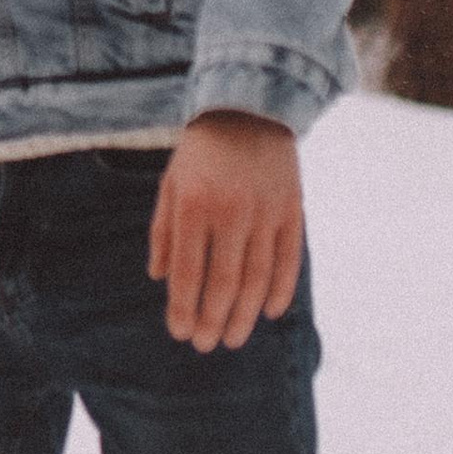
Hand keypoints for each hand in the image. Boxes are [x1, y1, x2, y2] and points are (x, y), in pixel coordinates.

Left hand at [147, 112, 302, 352]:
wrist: (249, 108)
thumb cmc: (200, 153)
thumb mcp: (171, 185)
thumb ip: (164, 232)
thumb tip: (160, 279)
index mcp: (194, 205)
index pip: (189, 271)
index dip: (184, 308)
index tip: (180, 334)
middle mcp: (231, 211)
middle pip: (224, 282)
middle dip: (213, 319)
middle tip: (206, 345)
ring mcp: (265, 211)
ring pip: (257, 278)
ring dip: (245, 315)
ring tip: (232, 339)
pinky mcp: (292, 209)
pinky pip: (289, 259)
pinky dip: (281, 289)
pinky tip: (271, 313)